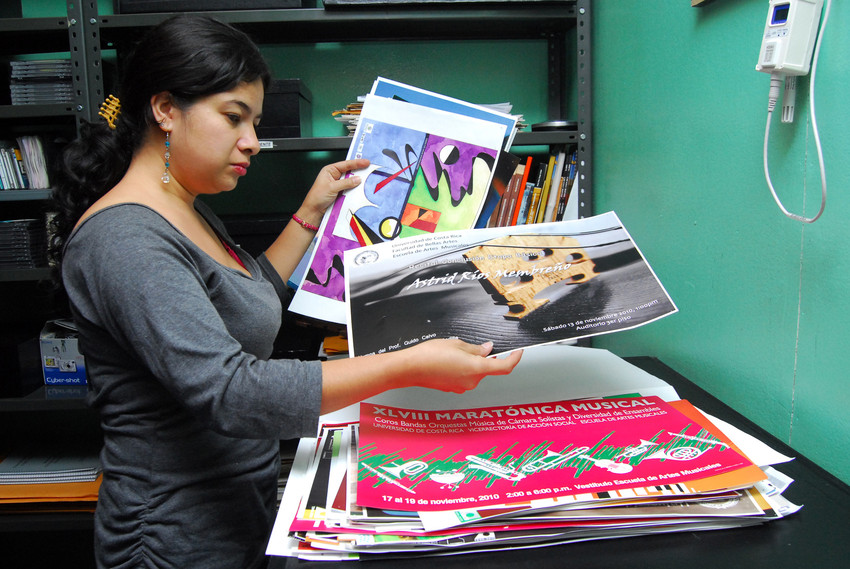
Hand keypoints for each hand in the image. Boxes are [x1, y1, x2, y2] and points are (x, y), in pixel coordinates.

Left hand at [297, 158, 369, 225]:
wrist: (314, 211)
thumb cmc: (317, 197)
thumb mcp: (332, 187)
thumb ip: (346, 183)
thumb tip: (358, 179)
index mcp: (330, 170)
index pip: (345, 164)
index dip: (357, 163)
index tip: (366, 162)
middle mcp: (334, 176)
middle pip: (349, 171)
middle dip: (359, 170)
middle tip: (369, 169)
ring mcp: (338, 184)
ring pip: (351, 181)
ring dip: (357, 181)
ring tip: (367, 178)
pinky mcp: (341, 192)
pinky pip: (350, 189)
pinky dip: (355, 189)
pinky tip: (361, 188)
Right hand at [400, 339, 522, 393]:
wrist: (410, 368)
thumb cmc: (429, 356)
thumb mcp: (456, 344)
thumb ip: (475, 348)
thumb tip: (487, 350)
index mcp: (476, 369)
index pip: (504, 367)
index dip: (514, 359)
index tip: (518, 352)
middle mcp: (472, 381)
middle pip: (487, 368)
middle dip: (484, 357)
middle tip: (473, 345)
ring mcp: (462, 386)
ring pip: (475, 372)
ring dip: (471, 362)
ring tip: (454, 351)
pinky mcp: (453, 388)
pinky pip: (464, 376)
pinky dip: (462, 368)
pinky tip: (449, 360)